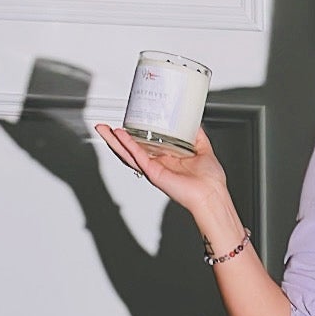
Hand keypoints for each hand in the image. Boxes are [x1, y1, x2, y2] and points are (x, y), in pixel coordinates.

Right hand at [93, 122, 229, 221]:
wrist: (211, 194)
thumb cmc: (209, 180)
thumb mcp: (203, 149)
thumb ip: (196, 135)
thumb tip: (193, 121)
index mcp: (167, 158)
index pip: (146, 144)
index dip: (135, 134)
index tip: (128, 121)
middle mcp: (158, 163)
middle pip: (132, 149)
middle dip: (116, 138)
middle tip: (105, 126)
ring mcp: (154, 168)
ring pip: (129, 153)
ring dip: (114, 141)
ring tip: (103, 130)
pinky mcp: (154, 172)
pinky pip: (137, 157)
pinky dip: (128, 145)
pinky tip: (120, 136)